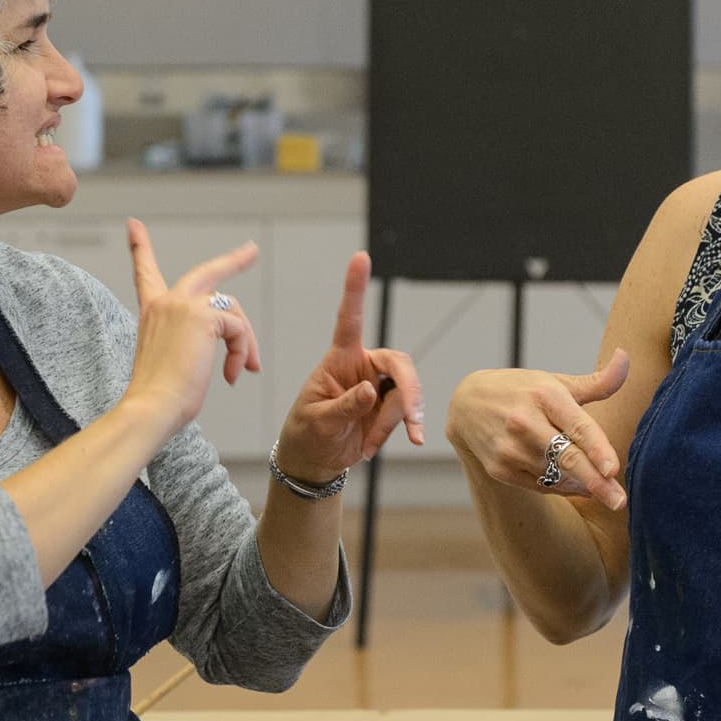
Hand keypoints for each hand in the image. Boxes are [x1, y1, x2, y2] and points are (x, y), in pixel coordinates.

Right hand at [121, 219, 260, 435]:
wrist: (151, 407)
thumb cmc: (160, 396)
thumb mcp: (172, 359)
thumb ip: (192, 340)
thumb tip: (231, 343)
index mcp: (152, 312)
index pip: (145, 273)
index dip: (140, 248)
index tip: (134, 226)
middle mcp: (166, 302)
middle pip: (207, 273)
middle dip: (233, 260)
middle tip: (251, 251)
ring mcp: (184, 305)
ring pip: (233, 311)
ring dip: (245, 341)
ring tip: (244, 368)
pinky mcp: (203, 316)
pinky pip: (238, 329)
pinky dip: (241, 352)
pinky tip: (232, 375)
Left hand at [272, 251, 423, 481]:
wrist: (314, 463)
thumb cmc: (306, 436)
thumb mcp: (318, 422)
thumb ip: (345, 406)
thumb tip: (373, 390)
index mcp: (338, 360)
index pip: (349, 319)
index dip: (355, 289)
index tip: (360, 257)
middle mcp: (361, 367)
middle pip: (398, 363)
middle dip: (409, 389)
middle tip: (411, 417)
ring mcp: (378, 386)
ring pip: (405, 392)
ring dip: (396, 420)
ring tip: (369, 446)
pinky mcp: (388, 406)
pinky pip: (407, 410)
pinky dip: (408, 426)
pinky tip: (413, 439)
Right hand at [445, 351, 630, 511]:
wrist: (466, 404)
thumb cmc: (522, 391)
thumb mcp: (556, 382)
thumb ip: (597, 381)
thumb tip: (626, 357)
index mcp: (544, 395)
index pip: (576, 425)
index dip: (596, 448)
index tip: (612, 469)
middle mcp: (524, 422)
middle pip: (567, 458)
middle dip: (596, 482)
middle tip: (619, 501)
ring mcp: (509, 448)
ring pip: (556, 476)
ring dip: (582, 484)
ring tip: (599, 486)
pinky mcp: (500, 469)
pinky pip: (540, 487)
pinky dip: (562, 488)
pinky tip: (575, 484)